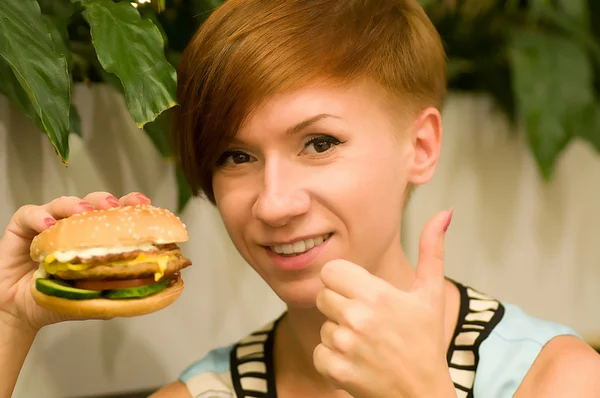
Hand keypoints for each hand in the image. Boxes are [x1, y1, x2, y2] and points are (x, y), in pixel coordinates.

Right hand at [0, 192, 151, 331]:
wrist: (18, 314)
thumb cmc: (56, 302)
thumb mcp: (89, 300)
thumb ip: (113, 292)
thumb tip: (143, 291)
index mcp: (94, 240)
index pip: (115, 216)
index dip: (129, 206)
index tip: (143, 203)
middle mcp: (73, 228)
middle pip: (92, 203)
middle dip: (104, 201)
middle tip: (112, 206)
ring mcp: (47, 226)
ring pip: (63, 203)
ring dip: (74, 204)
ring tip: (82, 211)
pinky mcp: (21, 229)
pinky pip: (29, 214)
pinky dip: (39, 216)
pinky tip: (48, 225)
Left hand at [313, 210, 454, 397]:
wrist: (422, 394)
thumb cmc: (426, 343)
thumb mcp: (430, 294)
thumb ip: (432, 250)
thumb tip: (444, 213)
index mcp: (376, 295)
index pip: (331, 271)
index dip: (343, 281)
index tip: (359, 292)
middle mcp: (357, 318)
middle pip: (324, 296)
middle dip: (341, 306)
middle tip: (367, 320)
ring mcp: (345, 346)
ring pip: (324, 326)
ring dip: (339, 334)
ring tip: (367, 343)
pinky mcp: (336, 371)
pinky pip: (319, 352)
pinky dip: (333, 359)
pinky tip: (357, 361)